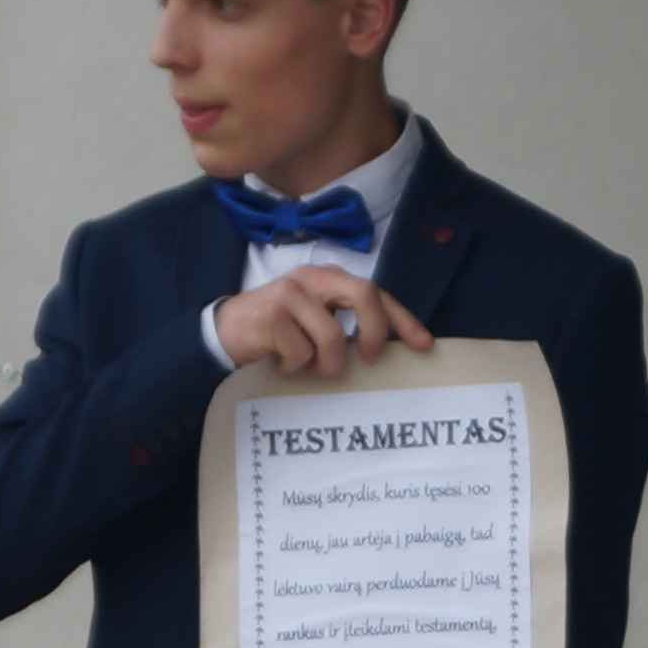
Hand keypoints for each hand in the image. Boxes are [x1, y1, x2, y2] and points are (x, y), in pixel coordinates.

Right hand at [214, 271, 432, 378]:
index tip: (423, 345)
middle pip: (363, 294)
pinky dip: (294, 367)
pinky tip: (280, 364)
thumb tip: (385, 354)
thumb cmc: (278, 333)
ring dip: (326, 363)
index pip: (376, 293)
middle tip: (368, 359)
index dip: (402, 320)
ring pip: (332, 335)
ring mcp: (290, 293)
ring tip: (309, 368)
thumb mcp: (316, 324)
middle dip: (373, 331)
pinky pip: (300, 352)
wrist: (223, 333)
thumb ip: (346, 329)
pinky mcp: (271, 314)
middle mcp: (313, 279)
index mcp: (330, 279)